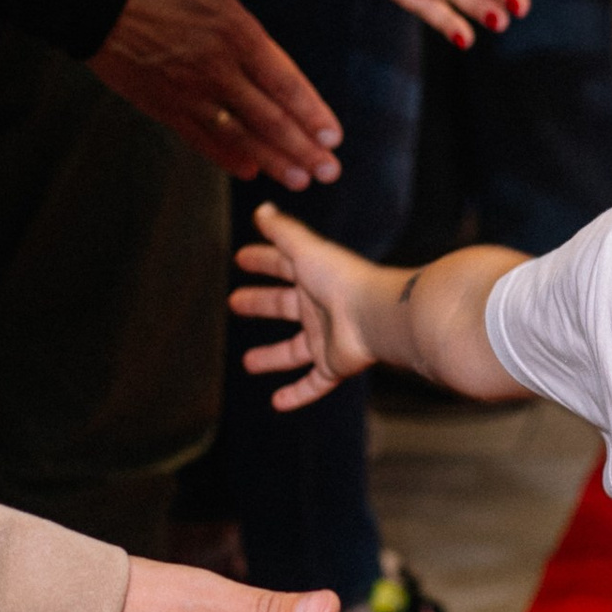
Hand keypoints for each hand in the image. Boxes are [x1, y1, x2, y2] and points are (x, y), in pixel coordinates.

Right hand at [94, 0, 339, 188]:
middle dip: (302, 148)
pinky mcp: (160, 103)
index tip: (334, 136)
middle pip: (268, 117)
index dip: (311, 112)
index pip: (284, 82)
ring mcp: (187, 90)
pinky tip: (247, 169)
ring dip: (271, 159)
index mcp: (236, 32)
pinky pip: (199, 136)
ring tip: (298, 181)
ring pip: (238, 134)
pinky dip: (225, 154)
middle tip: (328, 173)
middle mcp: (216, 68)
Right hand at [232, 203, 385, 412]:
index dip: (262, 260)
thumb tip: (261, 208)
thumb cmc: (342, 279)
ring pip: (294, 350)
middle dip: (260, 303)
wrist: (376, 315)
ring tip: (248, 362)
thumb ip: (282, 231)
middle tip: (234, 302)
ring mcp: (327, 339)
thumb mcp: (305, 250)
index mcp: (313, 277)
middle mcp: (319, 307)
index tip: (241, 258)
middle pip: (284, 305)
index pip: (282, 264)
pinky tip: (276, 403)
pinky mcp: (334, 365)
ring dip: (272, 357)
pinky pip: (313, 383)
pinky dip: (297, 394)